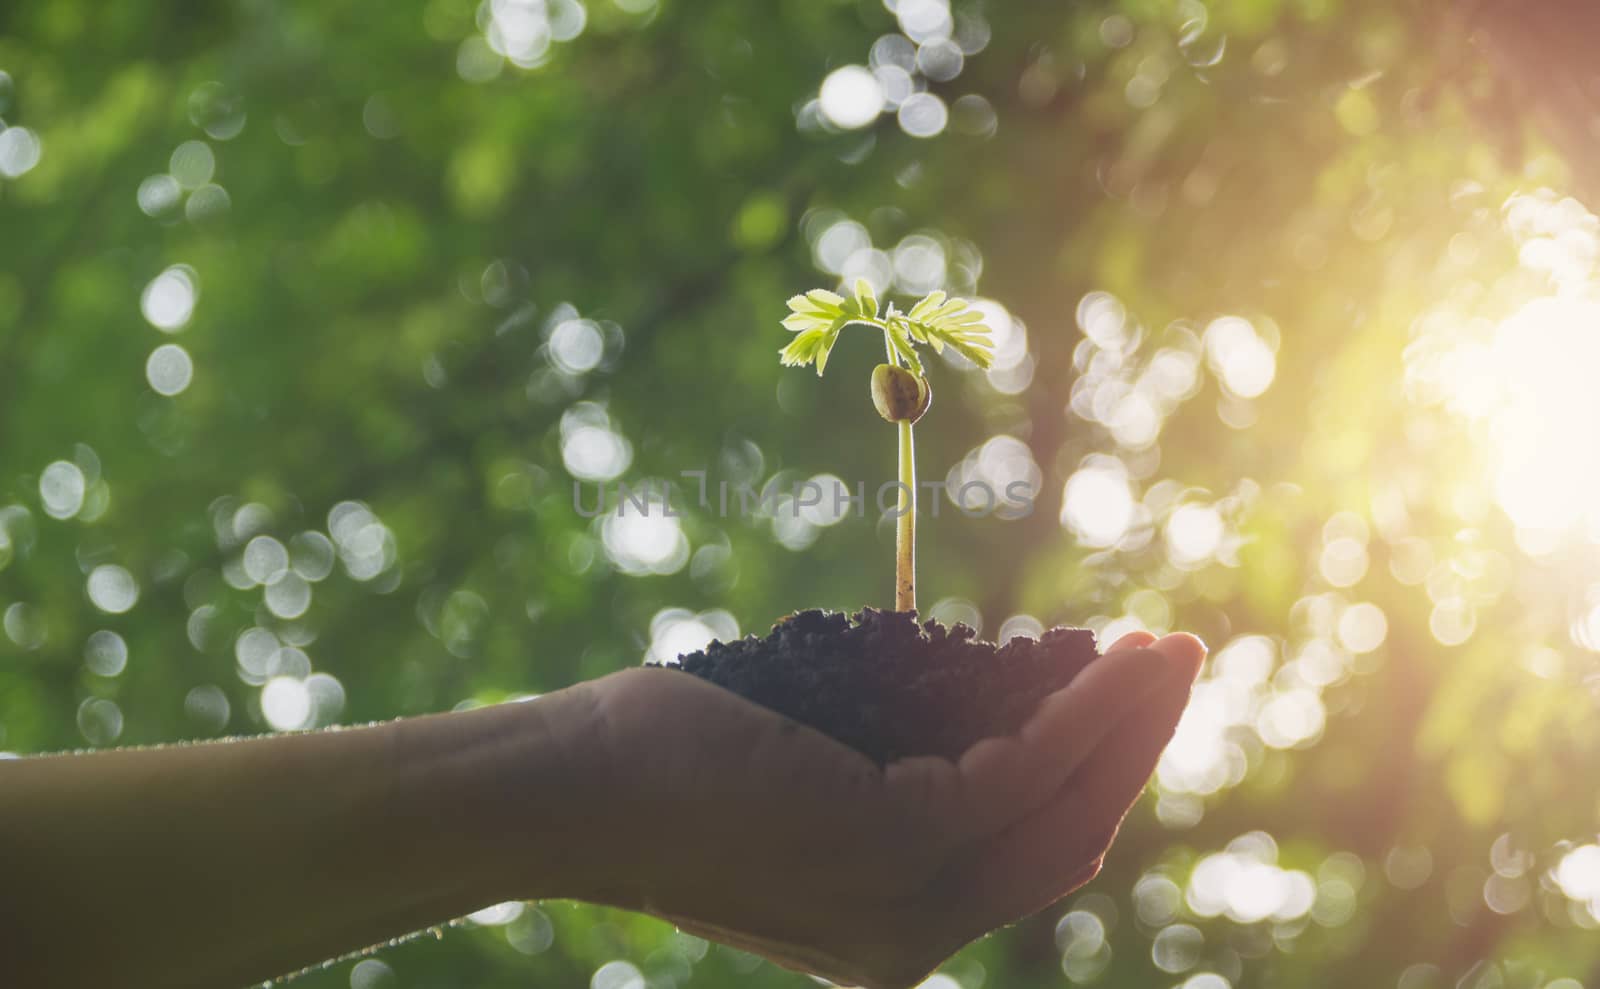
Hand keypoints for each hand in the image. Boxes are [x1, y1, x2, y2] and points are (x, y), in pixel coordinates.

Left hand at [560, 630, 1204, 988]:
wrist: (573, 791)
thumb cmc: (673, 767)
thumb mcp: (807, 790)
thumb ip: (894, 783)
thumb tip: (979, 715)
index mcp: (889, 935)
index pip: (1023, 863)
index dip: (1090, 783)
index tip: (1120, 708)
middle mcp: (909, 938)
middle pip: (1065, 843)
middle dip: (1131, 751)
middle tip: (1172, 666)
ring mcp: (903, 895)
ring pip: (1062, 806)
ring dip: (1128, 720)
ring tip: (1168, 650)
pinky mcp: (893, 836)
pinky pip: (1023, 768)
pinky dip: (1085, 710)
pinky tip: (1112, 661)